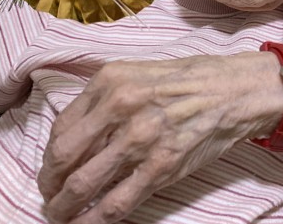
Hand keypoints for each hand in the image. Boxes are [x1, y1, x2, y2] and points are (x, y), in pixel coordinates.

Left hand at [38, 51, 282, 223]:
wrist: (233, 90)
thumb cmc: (187, 80)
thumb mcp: (138, 73)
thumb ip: (105, 99)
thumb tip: (77, 135)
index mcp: (110, 81)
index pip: (61, 127)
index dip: (49, 155)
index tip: (51, 168)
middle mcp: (120, 107)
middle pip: (64, 157)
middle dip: (49, 184)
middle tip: (49, 196)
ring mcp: (140, 138)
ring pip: (84, 184)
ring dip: (63, 207)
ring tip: (59, 215)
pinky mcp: (161, 166)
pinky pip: (116, 203)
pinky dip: (93, 221)